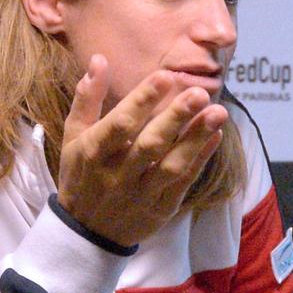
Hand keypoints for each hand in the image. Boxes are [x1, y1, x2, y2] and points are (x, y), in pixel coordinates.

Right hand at [58, 55, 227, 247]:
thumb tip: (100, 59)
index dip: (142, 100)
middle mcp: (117, 174)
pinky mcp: (159, 209)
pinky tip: (215, 136)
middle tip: (200, 92)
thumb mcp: (74, 136)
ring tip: (218, 112)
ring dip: (196, 138)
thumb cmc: (80, 174)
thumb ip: (87, 97)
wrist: (86, 233)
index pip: (120, 124)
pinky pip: (183, 183)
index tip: (165, 76)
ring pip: (171, 165)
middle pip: (150, 144)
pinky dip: (200, 160)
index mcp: (94, 152)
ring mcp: (141, 194)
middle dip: (176, 117)